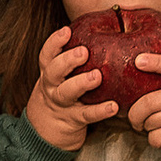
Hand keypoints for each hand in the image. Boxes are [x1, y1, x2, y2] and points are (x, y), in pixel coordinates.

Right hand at [23, 26, 119, 156]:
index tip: (67, 31)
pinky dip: (100, 111)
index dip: (55, 42)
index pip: (47, 54)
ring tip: (97, 76)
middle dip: (67, 60)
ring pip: (67, 92)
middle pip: (53, 71)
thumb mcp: (61, 76)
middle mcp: (52, 86)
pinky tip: (113, 106)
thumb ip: (75, 59)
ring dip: (81, 83)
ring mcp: (62, 104)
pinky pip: (87, 115)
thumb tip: (108, 30)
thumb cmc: (63, 92)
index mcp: (49, 72)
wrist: (46, 130)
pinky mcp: (74, 119)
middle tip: (83, 52)